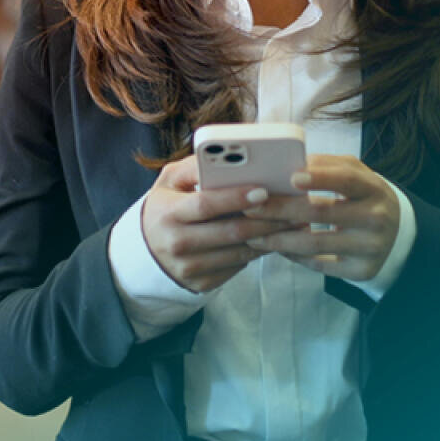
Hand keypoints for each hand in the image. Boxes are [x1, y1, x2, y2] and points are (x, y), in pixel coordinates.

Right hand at [140, 156, 296, 292]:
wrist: (145, 250)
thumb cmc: (165, 206)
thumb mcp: (170, 181)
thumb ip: (195, 166)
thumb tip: (226, 155)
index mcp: (168, 213)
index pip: (206, 205)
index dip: (236, 198)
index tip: (264, 190)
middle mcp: (176, 244)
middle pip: (230, 232)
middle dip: (266, 220)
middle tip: (294, 208)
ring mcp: (188, 268)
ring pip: (239, 252)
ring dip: (269, 238)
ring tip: (292, 222)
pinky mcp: (200, 284)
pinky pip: (237, 266)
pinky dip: (257, 252)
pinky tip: (272, 238)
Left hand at [242, 154, 400, 281]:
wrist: (397, 235)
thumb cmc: (365, 197)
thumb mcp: (356, 175)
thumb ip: (326, 165)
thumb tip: (289, 163)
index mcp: (373, 188)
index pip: (347, 180)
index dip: (319, 177)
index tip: (291, 178)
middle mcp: (375, 218)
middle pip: (322, 212)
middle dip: (281, 209)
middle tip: (250, 207)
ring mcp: (369, 247)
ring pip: (315, 243)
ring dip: (278, 238)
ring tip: (252, 234)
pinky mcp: (361, 271)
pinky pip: (319, 264)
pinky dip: (293, 255)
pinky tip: (275, 247)